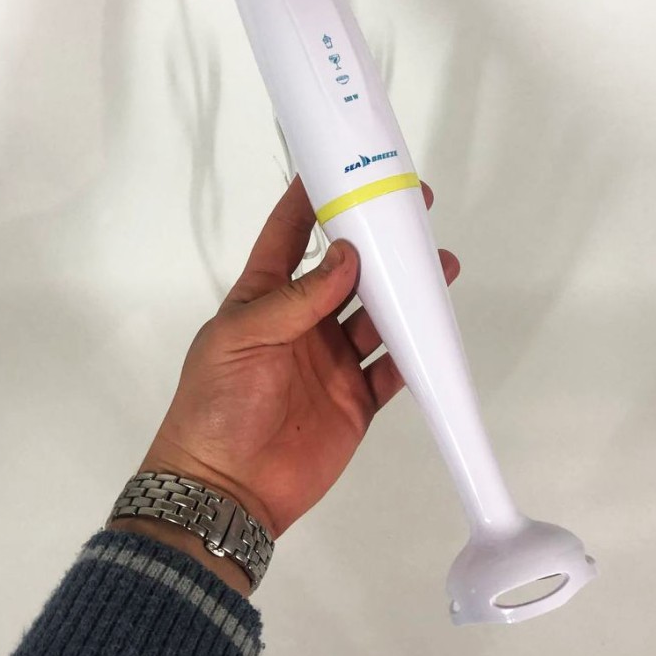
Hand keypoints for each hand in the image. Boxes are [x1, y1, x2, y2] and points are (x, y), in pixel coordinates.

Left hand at [111, 176, 458, 591]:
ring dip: (405, 291)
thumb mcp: (243, 337)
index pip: (287, 238)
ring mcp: (332, 361)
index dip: (308, 202)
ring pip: (377, 315)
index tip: (336, 167)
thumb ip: (296, 299)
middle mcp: (303, 322)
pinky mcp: (356, 399)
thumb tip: (346, 256)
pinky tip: (435, 327)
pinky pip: (391, 368)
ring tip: (437, 265)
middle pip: (346, 271)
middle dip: (376, 242)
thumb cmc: (217, 402)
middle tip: (412, 212)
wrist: (225, 488)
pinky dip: (414, 350)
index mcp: (265, 298)